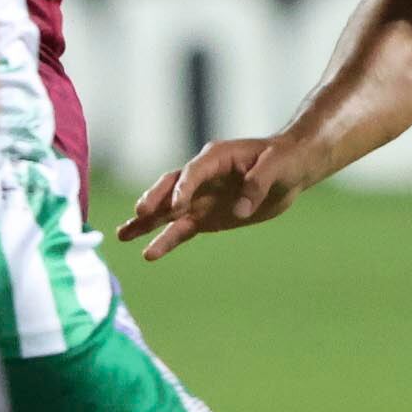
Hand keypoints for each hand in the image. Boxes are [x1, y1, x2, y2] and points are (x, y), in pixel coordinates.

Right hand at [117, 135, 303, 261]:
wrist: (290, 170)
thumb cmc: (284, 160)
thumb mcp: (277, 166)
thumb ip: (257, 185)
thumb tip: (239, 210)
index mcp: (215, 158)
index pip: (193, 173)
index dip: (183, 189)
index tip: (176, 208)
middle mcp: (201, 177)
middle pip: (170, 188)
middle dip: (154, 200)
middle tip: (139, 214)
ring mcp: (200, 197)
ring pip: (168, 211)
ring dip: (146, 223)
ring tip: (122, 235)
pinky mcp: (205, 216)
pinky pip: (182, 228)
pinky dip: (166, 240)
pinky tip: (148, 253)